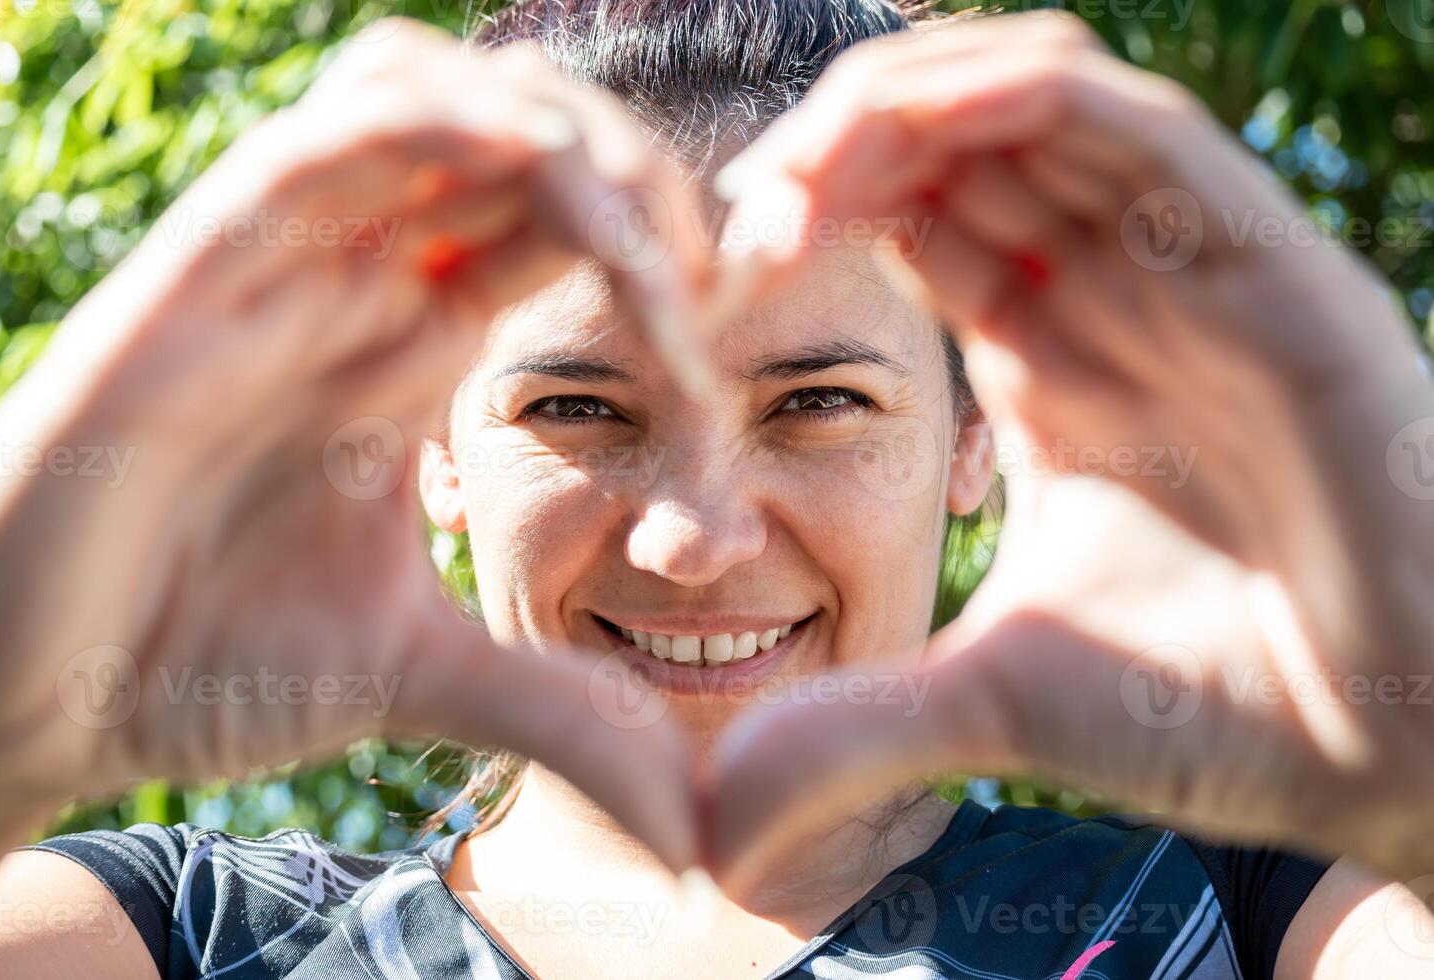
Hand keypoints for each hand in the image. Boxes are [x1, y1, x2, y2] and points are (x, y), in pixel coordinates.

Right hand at [0, 21, 707, 883]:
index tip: (729, 337)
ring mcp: (279, 271)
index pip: (568, 234)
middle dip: (638, 177)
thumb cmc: (203, 657)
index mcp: (415, 350)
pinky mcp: (195, 279)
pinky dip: (427, 124)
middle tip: (707, 270)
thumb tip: (687, 820)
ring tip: (634, 225)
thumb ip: (550, 710)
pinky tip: (524, 160)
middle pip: (522, 144)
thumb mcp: (415, 677)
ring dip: (556, 135)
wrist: (31, 691)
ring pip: (433, 105)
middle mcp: (356, 286)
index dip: (669, 254)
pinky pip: (319, 144)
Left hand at [705, 11, 1433, 889]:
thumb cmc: (1227, 717)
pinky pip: (1141, 131)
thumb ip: (853, 732)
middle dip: (838, 151)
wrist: (1406, 756)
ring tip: (804, 167)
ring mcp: (1193, 277)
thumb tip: (719, 827)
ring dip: (906, 108)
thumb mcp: (994, 703)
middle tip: (746, 211)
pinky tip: (916, 121)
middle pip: (960, 151)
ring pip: (1037, 110)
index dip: (812, 221)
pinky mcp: (1272, 274)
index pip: (919, 226)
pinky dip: (1025, 97)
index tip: (724, 270)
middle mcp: (1118, 304)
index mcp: (1052, 369)